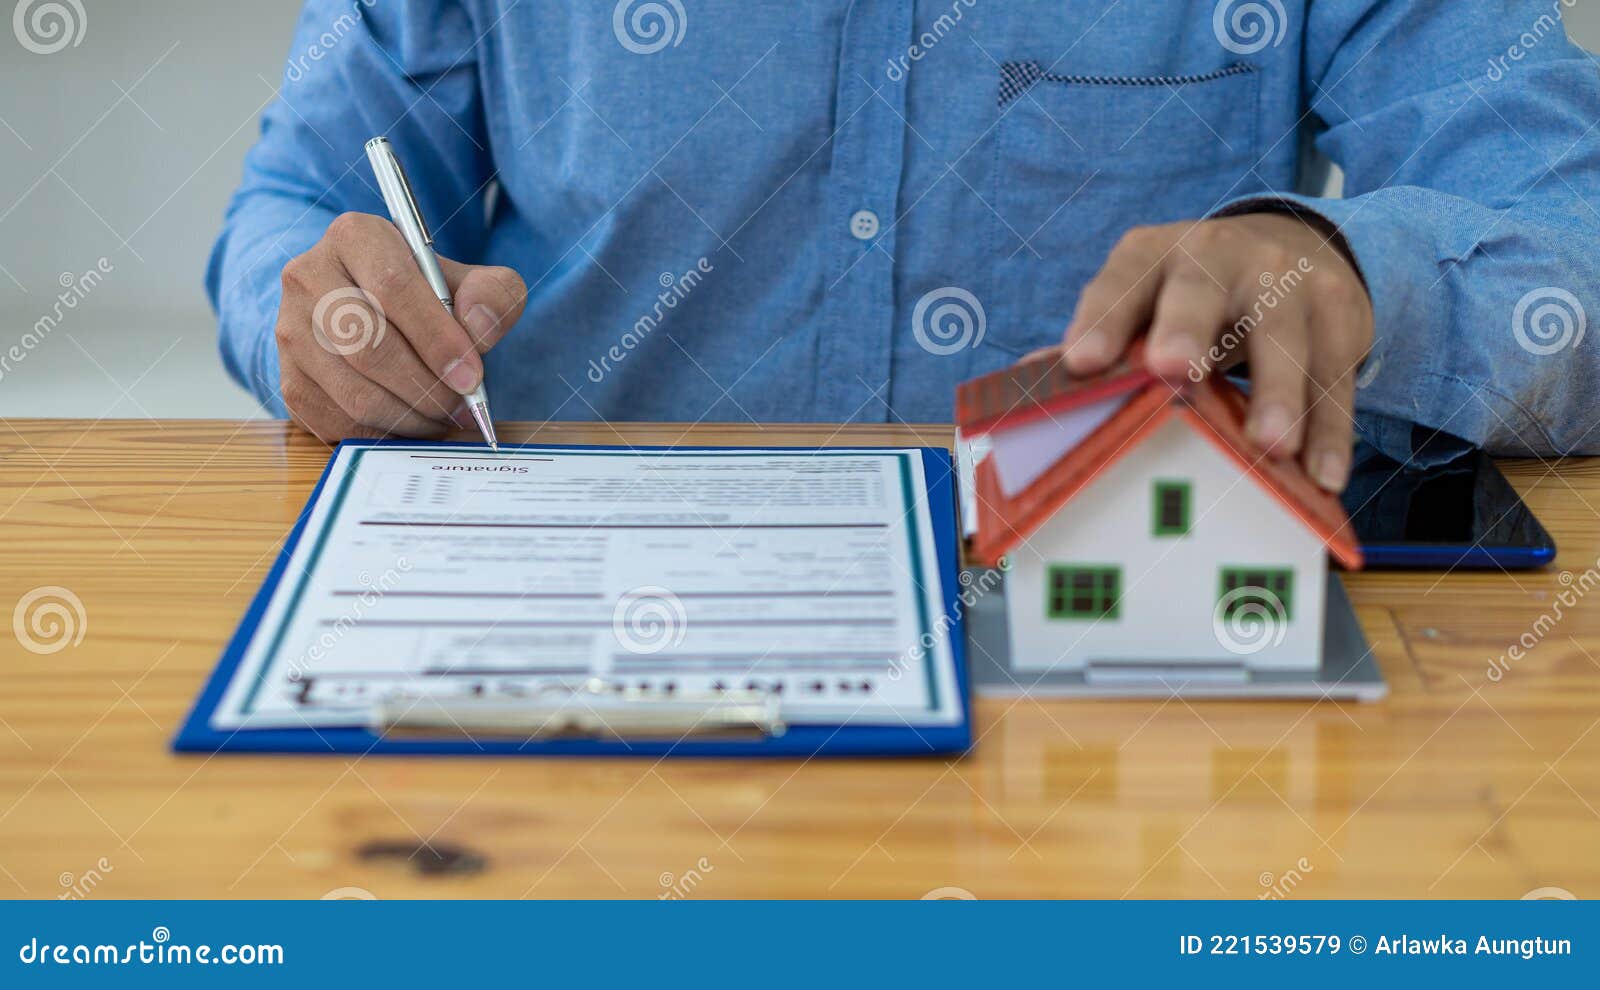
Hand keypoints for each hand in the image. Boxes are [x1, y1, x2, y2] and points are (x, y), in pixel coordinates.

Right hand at [275, 212, 526, 442]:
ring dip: (410, 418)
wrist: (375, 313)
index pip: (394, 287)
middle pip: (368, 346)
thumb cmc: (427, 297)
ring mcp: (289, 330)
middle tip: (462, 407)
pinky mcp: (288, 379)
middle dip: (426, 388)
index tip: (471, 377)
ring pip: (354, 393)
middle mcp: (308, 276)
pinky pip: (338, 422)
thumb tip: (479, 326)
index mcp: (355, 237)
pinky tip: (413, 424)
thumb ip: (492, 295)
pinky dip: (385, 435)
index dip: (437, 339)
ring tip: (443, 417)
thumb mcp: (470, 282)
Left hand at [1060, 212, 1373, 491]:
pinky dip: (1331, 431)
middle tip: (1173, 370)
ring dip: (1278, 393)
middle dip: (1185, 328)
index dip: (1101, 319)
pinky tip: (1323, 476)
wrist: (1295, 247)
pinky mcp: (1337, 319)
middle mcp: (1219, 257)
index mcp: (1154, 255)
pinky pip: (1335, 378)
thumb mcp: (1145, 303)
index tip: (1082, 362)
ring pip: (1282, 336)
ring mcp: (1286, 282)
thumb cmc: (1192, 297)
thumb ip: (1100, 344)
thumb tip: (1031, 387)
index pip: (1121, 281)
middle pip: (1200, 290)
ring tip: (1270, 446)